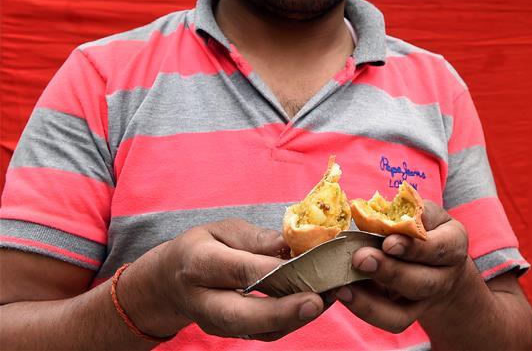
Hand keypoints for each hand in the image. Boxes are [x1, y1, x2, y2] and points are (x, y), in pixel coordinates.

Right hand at [119, 218, 324, 341]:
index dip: (272, 272)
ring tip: (329, 298)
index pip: (237, 270)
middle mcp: (204, 300)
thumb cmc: (203, 248)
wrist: (169, 283)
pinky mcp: (232, 334)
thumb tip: (289, 243)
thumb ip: (255, 238)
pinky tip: (317, 304)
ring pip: (256, 331)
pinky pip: (263, 334)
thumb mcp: (223, 230)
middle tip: (316, 302)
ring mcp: (216, 324)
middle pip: (241, 315)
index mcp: (198, 264)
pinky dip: (292, 322)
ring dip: (294, 319)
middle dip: (280, 312)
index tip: (305, 266)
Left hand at [333, 201, 469, 332]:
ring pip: (405, 311)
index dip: (413, 248)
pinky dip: (365, 310)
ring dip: (371, 299)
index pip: (439, 249)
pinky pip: (390, 321)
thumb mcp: (424, 213)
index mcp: (453, 244)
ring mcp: (427, 301)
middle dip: (390, 272)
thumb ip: (406, 212)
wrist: (437, 261)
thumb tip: (371, 212)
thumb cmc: (426, 227)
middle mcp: (445, 276)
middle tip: (360, 259)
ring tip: (344, 283)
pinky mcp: (409, 315)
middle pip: (423, 283)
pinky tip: (344, 293)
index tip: (388, 242)